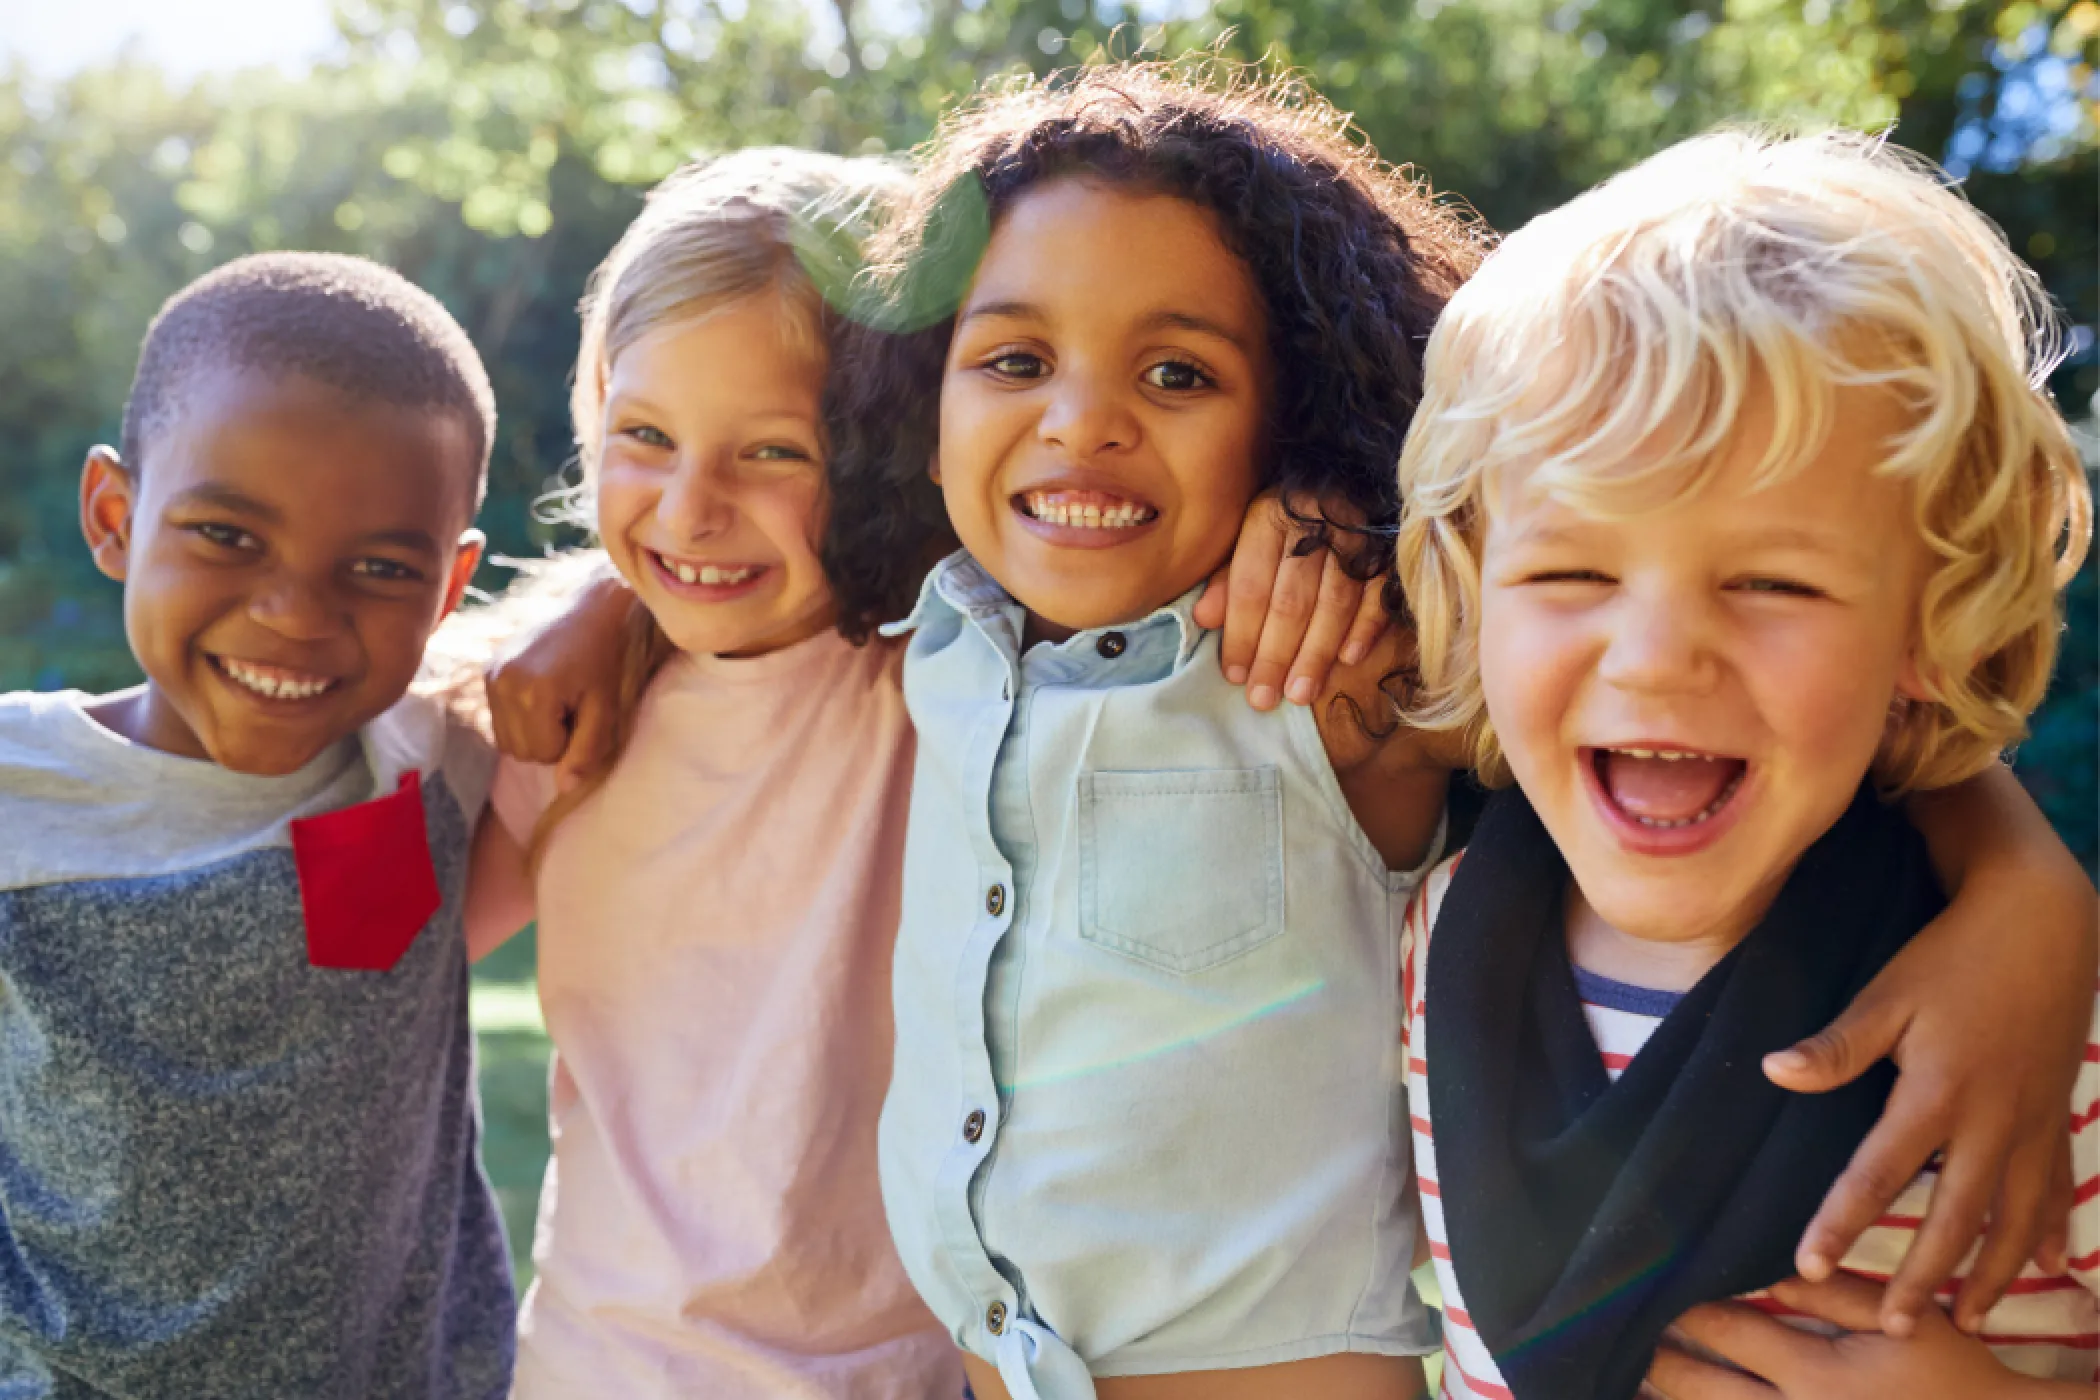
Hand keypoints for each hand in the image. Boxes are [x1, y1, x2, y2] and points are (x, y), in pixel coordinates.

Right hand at [484, 571, 631, 788]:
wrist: (591, 608)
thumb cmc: (606, 659)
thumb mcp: (606, 708)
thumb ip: (587, 750)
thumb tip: (564, 789)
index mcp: (532, 693)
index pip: (542, 754)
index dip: (569, 743)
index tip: (584, 712)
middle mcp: (502, 684)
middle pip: (520, 750)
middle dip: (549, 741)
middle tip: (573, 707)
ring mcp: (490, 675)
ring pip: (506, 740)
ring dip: (533, 732)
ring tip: (559, 702)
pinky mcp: (488, 670)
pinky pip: (499, 719)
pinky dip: (521, 717)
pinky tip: (542, 694)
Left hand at [1192, 491, 1390, 709]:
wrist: (1354, 471)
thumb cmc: (1291, 511)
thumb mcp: (1250, 530)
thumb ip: (1230, 576)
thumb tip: (1204, 620)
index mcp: (1271, 518)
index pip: (1252, 586)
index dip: (1242, 633)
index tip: (1235, 675)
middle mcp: (1314, 527)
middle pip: (1292, 601)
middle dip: (1276, 654)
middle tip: (1264, 699)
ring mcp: (1357, 538)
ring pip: (1334, 604)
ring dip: (1316, 654)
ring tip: (1300, 694)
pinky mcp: (1390, 549)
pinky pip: (1378, 593)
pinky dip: (1365, 627)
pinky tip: (1349, 660)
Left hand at [1645, 1274, 2064, 1398]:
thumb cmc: (1954, 1377)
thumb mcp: (1904, 1321)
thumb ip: (1836, 1292)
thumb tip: (1774, 1271)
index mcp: (1815, 1375)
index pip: (1728, 1333)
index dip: (1686, 1312)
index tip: (1653, 1291)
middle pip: (1702, 1390)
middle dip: (1658, 1364)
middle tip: (1620, 1341)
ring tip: (1631, 1385)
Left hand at [1761, 769, 2095, 1334]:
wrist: (2045, 924)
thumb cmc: (1954, 957)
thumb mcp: (1888, 994)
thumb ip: (1836, 1045)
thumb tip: (1775, 1071)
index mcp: (1936, 1093)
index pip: (1876, 1173)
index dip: (1840, 1221)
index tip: (1806, 1264)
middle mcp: (1990, 1121)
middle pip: (1954, 1217)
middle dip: (1923, 1276)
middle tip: (1891, 1326)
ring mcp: (2032, 1124)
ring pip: (2015, 1218)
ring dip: (1992, 1272)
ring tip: (1968, 1320)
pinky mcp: (2057, 1115)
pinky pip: (2058, 1188)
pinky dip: (2053, 1230)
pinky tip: (2052, 1266)